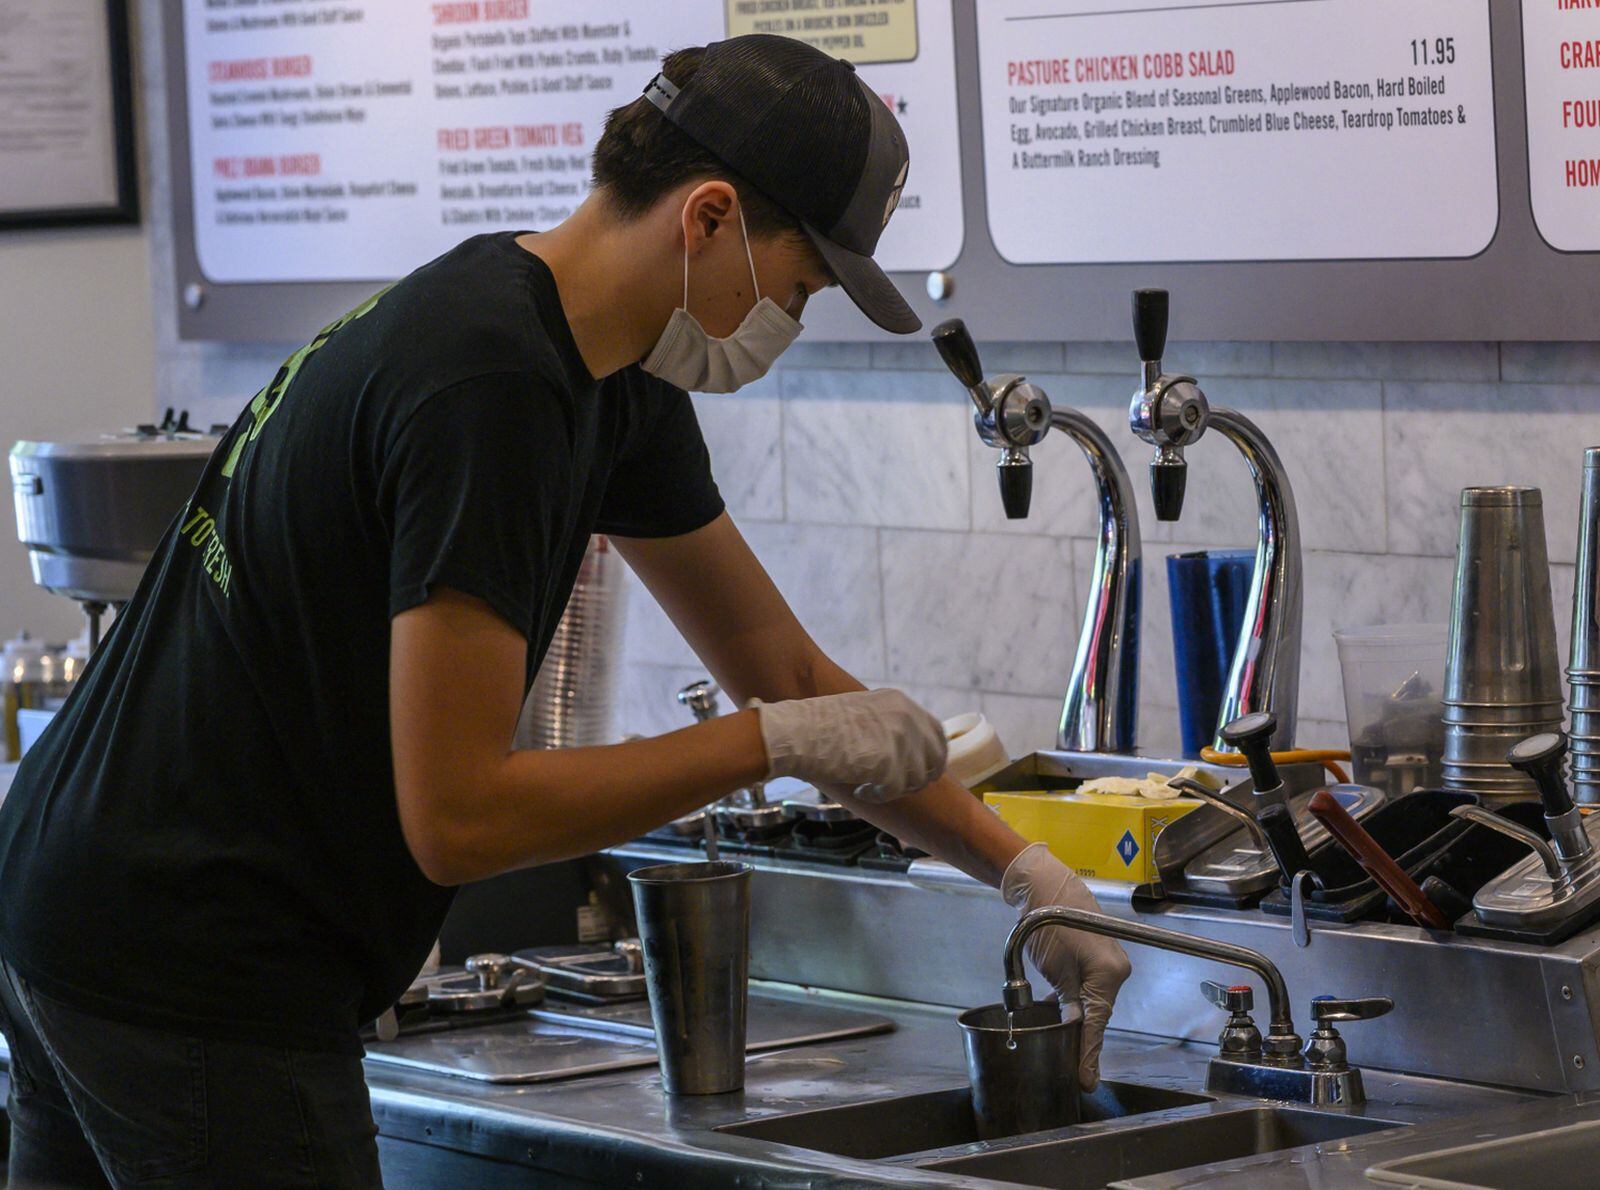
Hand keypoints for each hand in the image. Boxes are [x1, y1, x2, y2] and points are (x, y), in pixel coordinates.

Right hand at [755, 689, 946, 802]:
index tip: (919, 773)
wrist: (796, 732)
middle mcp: (907, 716)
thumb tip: (906, 755)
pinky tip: (861, 792)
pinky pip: (895, 791)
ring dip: (896, 789)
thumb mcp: (862, 713)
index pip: (936, 733)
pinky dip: (878, 797)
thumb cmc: (818, 726)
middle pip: (936, 758)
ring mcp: (900, 738)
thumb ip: (888, 726)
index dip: (932, 757)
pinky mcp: (889, 762)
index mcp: (901, 702)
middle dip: (920, 778)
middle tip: (897, 788)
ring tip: (870, 787)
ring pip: (917, 779)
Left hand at [1001, 842, 1132, 1090]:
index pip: (1097, 1024)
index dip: (1088, 1055)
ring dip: (1078, 1019)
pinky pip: (1089, 989)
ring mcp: (1109, 965)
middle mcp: (1117, 971)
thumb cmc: (1049, 924)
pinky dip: (1076, 1002)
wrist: (1047, 888)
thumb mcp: (1055, 970)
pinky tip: (1062, 1014)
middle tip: (1072, 1069)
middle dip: (1083, 1039)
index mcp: (1109, 975)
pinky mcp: (1098, 959)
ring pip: (1092, 1002)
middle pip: (1098, 1015)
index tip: (1086, 1081)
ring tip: (1064, 1046)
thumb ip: (1068, 1004)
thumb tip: (1074, 1032)